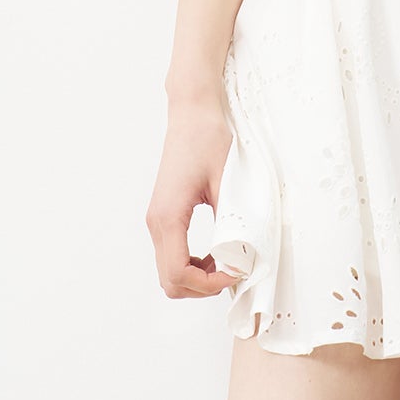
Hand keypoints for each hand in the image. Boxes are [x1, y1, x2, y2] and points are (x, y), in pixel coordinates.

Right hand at [146, 98, 246, 297]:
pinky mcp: (164, 215)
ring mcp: (158, 220)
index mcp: (168, 216)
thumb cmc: (208, 139)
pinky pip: (173, 254)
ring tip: (228, 261)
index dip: (208, 284)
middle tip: (233, 272)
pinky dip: (193, 264)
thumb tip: (243, 257)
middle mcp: (156, 222)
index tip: (236, 272)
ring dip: (198, 277)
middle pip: (169, 281)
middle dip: (202, 287)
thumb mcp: (227, 182)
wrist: (192, 112)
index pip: (178, 273)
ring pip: (169, 271)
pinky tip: (217, 251)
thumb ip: (232, 222)